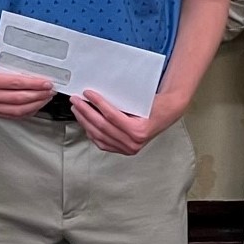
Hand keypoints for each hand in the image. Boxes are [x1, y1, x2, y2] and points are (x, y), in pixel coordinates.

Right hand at [0, 51, 52, 118]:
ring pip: (18, 110)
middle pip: (18, 99)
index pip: (16, 83)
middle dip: (38, 96)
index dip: (34, 85)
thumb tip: (39, 72)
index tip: (47, 83)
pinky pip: (14, 115)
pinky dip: (28, 111)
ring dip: (36, 105)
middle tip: (50, 91)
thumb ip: (15, 66)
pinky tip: (36, 105)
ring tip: (46, 98)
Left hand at [70, 88, 184, 155]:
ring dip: (84, 121)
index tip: (87, 94)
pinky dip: (91, 132)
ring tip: (77, 109)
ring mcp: (127, 149)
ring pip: (98, 135)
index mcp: (138, 131)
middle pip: (101, 126)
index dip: (97, 103)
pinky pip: (102, 143)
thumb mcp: (142, 100)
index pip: (111, 116)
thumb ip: (123, 100)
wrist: (167, 114)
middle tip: (76, 100)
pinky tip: (85, 122)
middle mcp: (132, 143)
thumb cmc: (156, 106)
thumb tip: (99, 94)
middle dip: (85, 111)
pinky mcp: (123, 150)